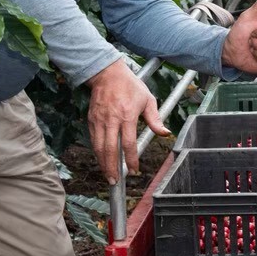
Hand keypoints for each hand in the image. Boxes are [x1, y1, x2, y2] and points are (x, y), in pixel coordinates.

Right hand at [87, 60, 168, 184]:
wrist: (107, 74)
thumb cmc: (130, 86)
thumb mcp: (147, 99)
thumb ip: (155, 119)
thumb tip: (165, 133)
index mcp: (127, 116)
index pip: (128, 143)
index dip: (131, 159)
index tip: (134, 170)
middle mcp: (111, 119)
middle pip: (110, 149)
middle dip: (112, 168)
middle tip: (115, 181)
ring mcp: (99, 120)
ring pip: (99, 147)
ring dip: (103, 163)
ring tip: (108, 176)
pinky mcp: (91, 119)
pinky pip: (93, 139)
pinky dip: (97, 152)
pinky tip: (101, 160)